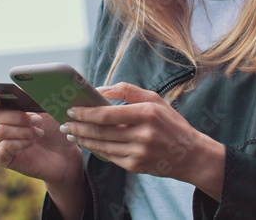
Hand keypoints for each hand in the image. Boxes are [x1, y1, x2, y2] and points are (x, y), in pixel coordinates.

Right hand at [0, 92, 83, 186]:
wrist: (65, 151)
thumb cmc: (54, 126)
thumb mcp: (46, 106)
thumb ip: (31, 95)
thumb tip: (20, 88)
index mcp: (3, 107)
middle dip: (16, 116)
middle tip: (38, 120)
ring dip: (22, 131)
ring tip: (38, 133)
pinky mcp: (2, 158)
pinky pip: (2, 148)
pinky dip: (18, 143)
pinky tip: (31, 143)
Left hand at [61, 82, 225, 199]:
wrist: (190, 154)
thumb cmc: (170, 123)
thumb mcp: (155, 99)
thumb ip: (127, 90)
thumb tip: (101, 89)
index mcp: (146, 113)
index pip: (107, 115)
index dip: (86, 113)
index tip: (71, 110)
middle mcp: (143, 134)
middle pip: (101, 132)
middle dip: (78, 128)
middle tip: (64, 124)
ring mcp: (139, 152)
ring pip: (102, 146)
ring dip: (83, 140)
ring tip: (71, 134)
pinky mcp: (136, 166)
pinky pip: (110, 157)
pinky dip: (97, 150)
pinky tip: (88, 143)